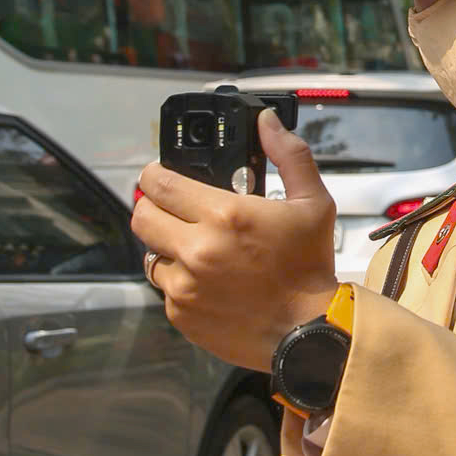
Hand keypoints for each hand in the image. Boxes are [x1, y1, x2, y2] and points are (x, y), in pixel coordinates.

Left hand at [131, 110, 340, 370]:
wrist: (308, 333)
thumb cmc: (310, 267)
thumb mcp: (313, 203)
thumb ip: (288, 155)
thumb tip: (266, 122)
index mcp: (224, 215)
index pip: (158, 183)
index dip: (156, 175)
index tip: (163, 176)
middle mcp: (196, 249)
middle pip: (142, 216)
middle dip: (154, 207)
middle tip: (173, 210)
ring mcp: (184, 285)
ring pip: (150, 254)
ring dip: (167, 248)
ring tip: (196, 249)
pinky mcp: (181, 313)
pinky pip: (165, 288)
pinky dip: (179, 282)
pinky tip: (208, 281)